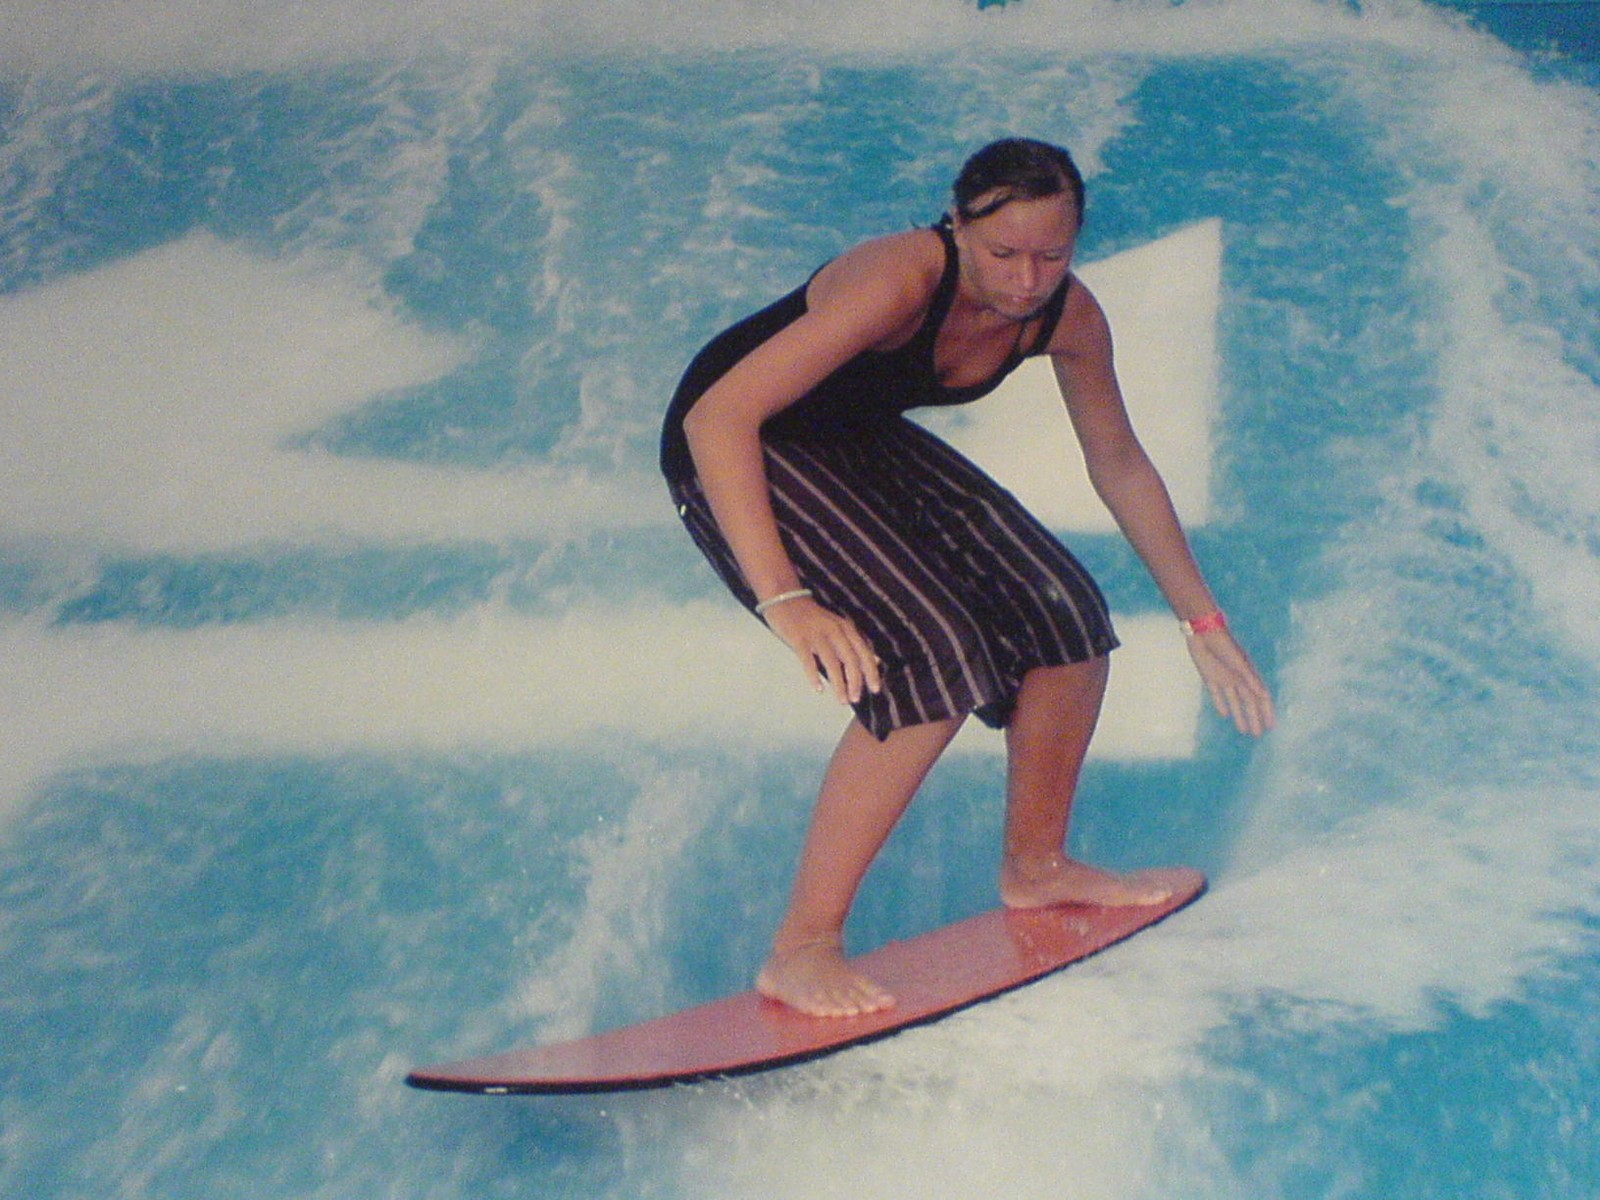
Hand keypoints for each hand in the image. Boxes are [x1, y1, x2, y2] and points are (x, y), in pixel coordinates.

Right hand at [760, 596, 882, 705]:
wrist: (786, 599)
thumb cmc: (813, 617)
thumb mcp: (838, 626)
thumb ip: (855, 643)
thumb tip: (875, 661)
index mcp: (845, 628)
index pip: (863, 653)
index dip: (871, 672)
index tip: (875, 689)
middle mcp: (834, 630)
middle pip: (850, 659)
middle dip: (855, 682)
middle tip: (855, 699)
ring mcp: (816, 634)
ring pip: (832, 663)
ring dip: (839, 684)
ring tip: (842, 700)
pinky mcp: (798, 638)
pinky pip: (808, 661)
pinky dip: (814, 676)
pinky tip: (819, 689)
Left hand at [1185, 628, 1274, 736]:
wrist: (1203, 632)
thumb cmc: (1224, 644)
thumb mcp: (1238, 661)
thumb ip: (1249, 677)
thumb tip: (1262, 694)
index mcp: (1248, 675)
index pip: (1261, 698)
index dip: (1266, 712)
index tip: (1271, 726)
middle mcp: (1238, 679)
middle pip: (1249, 703)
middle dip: (1254, 718)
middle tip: (1258, 734)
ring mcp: (1224, 679)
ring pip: (1235, 702)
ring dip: (1239, 715)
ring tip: (1244, 730)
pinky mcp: (1210, 677)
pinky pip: (1217, 695)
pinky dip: (1221, 705)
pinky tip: (1225, 715)